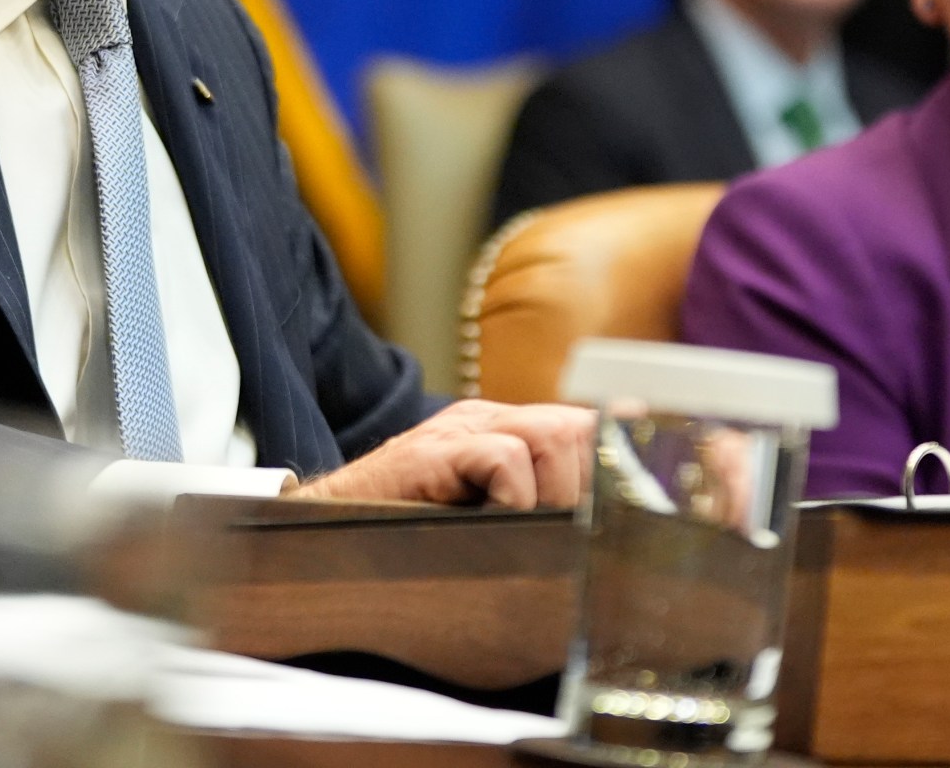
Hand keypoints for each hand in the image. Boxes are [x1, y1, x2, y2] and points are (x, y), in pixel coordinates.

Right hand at [287, 399, 594, 509]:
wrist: (315, 525)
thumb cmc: (398, 530)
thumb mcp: (474, 514)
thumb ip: (524, 506)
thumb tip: (588, 526)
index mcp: (497, 429)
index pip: (580, 424)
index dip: (613, 456)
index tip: (634, 493)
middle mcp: (482, 420)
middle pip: (576, 427)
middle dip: (586, 484)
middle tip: (563, 529)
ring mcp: (456, 432)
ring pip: (552, 436)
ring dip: (555, 494)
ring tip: (526, 528)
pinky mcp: (432, 454)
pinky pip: (504, 459)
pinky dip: (515, 499)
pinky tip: (491, 524)